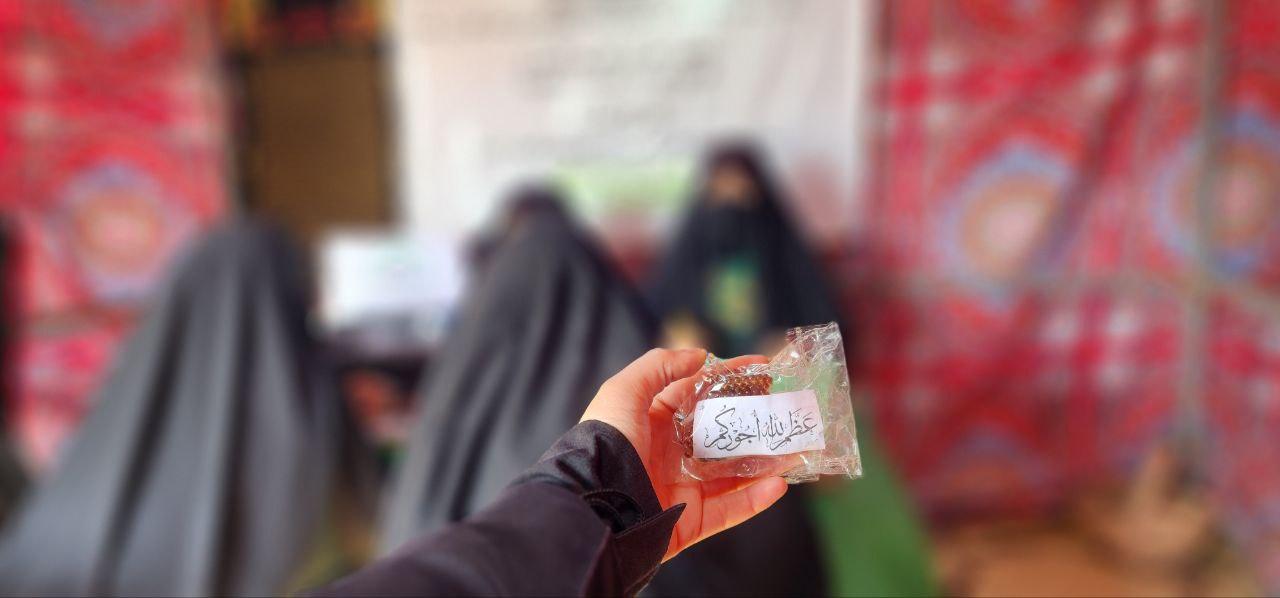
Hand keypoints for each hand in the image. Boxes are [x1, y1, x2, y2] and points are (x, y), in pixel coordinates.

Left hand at [580, 348, 788, 560]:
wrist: (594, 505)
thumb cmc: (607, 442)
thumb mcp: (623, 391)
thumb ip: (659, 366)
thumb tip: (699, 355)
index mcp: (652, 423)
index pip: (698, 394)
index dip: (730, 379)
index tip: (764, 367)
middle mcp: (669, 455)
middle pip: (721, 435)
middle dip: (753, 423)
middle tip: (785, 410)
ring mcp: (681, 489)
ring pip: (733, 475)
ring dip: (764, 463)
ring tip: (793, 449)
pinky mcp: (689, 522)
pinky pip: (729, 510)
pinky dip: (756, 499)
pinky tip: (779, 484)